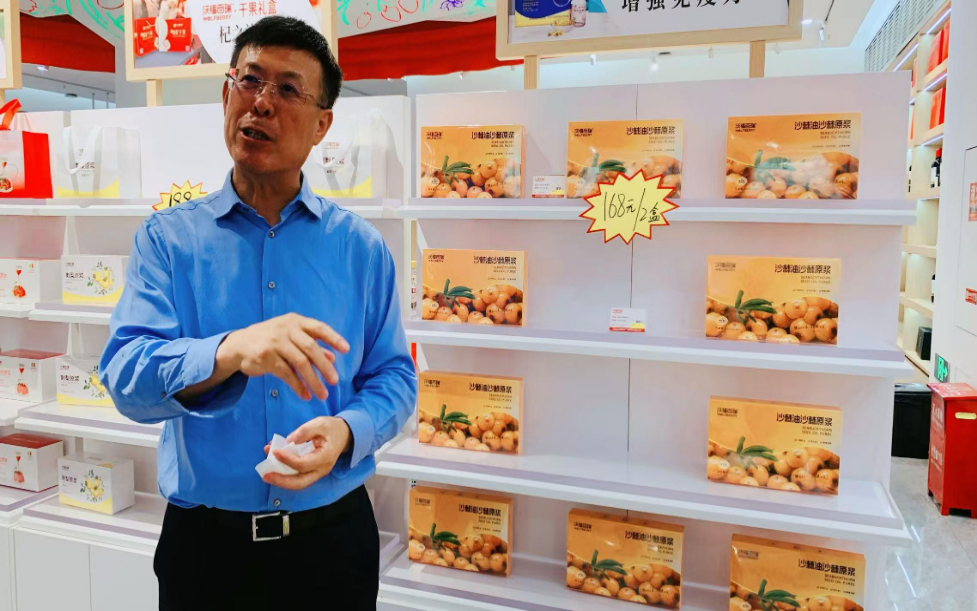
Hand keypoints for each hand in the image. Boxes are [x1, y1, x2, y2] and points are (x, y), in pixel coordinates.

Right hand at [218, 313, 349, 400]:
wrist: (238, 345)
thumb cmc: (270, 340)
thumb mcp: (290, 337)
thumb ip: (311, 345)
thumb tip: (332, 358)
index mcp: (295, 321)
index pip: (319, 328)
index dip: (334, 338)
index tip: (346, 350)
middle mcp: (286, 329)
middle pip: (311, 348)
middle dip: (325, 366)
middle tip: (335, 381)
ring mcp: (275, 342)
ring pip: (300, 363)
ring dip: (313, 380)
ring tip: (323, 394)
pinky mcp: (266, 357)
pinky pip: (286, 374)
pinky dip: (298, 386)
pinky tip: (305, 395)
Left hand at [261, 417, 352, 489]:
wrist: (344, 434)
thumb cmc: (332, 428)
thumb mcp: (320, 423)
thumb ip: (304, 432)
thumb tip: (288, 442)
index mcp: (326, 457)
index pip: (303, 464)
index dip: (287, 459)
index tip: (275, 451)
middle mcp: (322, 469)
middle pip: (300, 483)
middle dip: (281, 481)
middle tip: (266, 475)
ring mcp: (317, 472)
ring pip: (298, 483)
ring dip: (281, 479)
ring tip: (266, 473)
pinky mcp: (312, 471)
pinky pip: (298, 477)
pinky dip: (285, 473)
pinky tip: (274, 464)